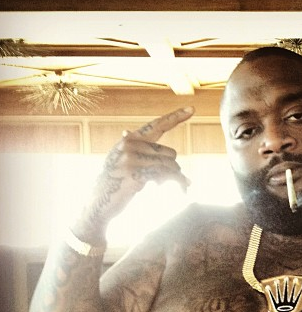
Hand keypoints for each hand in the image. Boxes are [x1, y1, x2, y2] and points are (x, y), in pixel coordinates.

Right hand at [75, 107, 194, 239]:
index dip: (175, 117)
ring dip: (178, 178)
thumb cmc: (114, 184)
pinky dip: (178, 183)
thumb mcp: (121, 162)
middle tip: (177, 181)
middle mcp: (129, 145)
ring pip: (170, 166)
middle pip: (169, 153)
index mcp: (129, 140)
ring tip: (180, 187)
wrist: (98, 203)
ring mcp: (131, 159)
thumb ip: (134, 152)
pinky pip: (166, 176)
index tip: (192, 108)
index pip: (156, 125)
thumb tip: (131, 135)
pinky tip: (182, 191)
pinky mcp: (135, 174)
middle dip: (175, 168)